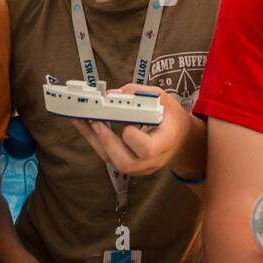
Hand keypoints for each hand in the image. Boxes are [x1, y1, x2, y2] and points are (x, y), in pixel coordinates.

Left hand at [70, 85, 199, 177]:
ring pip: (112, 161)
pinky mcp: (129, 166)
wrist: (182, 141)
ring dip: (94, 140)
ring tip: (81, 120)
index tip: (126, 122)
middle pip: (125, 163)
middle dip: (106, 142)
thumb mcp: (163, 99)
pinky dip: (96, 141)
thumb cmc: (172, 118)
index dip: (133, 137)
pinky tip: (86, 125)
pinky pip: (109, 157)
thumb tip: (111, 94)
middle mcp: (151, 161)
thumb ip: (139, 94)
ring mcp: (139, 167)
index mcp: (165, 144)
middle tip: (95, 121)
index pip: (146, 149)